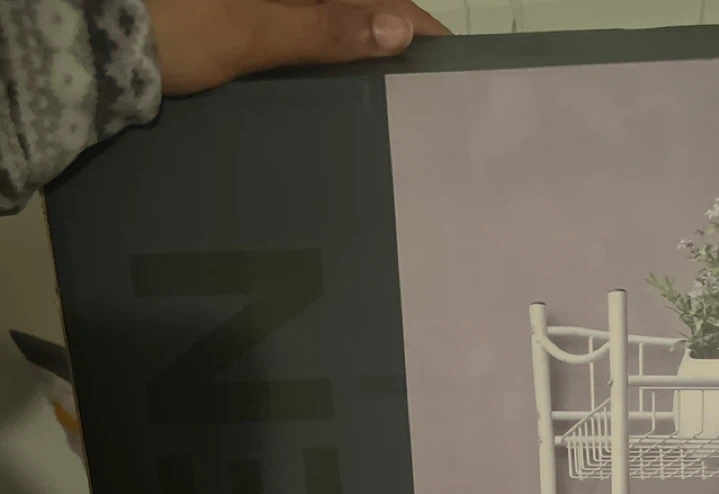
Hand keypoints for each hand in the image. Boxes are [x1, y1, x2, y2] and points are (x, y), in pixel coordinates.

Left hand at [146, 0, 451, 96]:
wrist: (101, 40)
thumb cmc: (176, 25)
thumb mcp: (256, 28)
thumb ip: (328, 27)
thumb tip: (397, 28)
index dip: (408, 16)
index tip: (444, 52)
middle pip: (349, 0)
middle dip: (385, 30)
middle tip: (420, 81)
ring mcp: (263, 6)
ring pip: (323, 14)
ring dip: (353, 42)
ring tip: (386, 86)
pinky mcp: (238, 17)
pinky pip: (295, 24)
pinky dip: (320, 46)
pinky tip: (335, 77)